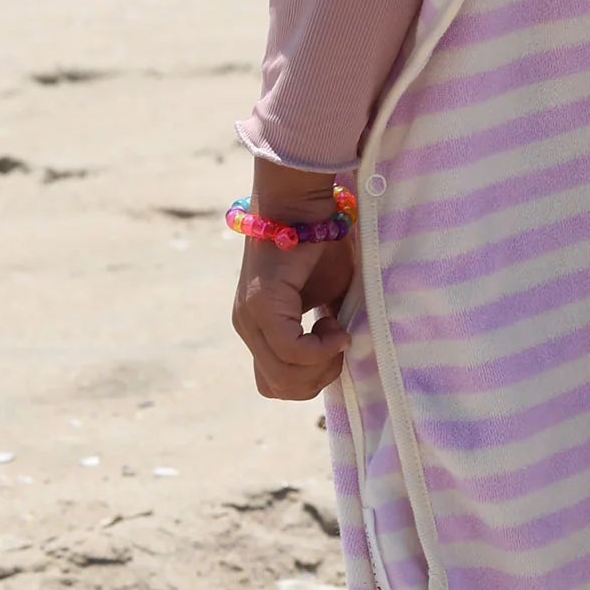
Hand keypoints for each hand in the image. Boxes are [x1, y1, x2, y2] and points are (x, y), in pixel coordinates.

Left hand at [230, 161, 355, 400]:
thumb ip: (328, 327)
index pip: (275, 383)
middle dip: (319, 378)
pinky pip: (290, 351)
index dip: (310, 379)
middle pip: (279, 388)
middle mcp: (247, 327)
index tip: (335, 345)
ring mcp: (249, 319)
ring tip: (337, 329)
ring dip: (321, 364)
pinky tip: (334, 326)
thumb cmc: (320, 241)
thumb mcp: (329, 295)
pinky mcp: (261, 306)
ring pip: (283, 377)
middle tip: (339, 343)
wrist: (303, 202)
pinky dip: (319, 349)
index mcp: (259, 327)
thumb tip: (342, 353)